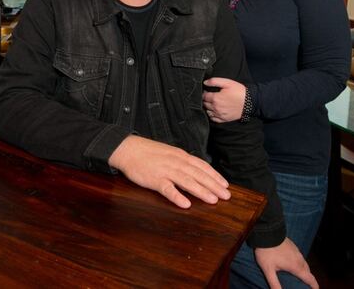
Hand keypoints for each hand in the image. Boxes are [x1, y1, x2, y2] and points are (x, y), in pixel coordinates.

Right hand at [108, 135, 230, 208]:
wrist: (127, 149)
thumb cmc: (147, 152)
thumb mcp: (169, 152)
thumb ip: (182, 161)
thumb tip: (195, 170)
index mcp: (180, 156)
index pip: (202, 166)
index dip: (214, 175)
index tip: (225, 185)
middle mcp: (176, 162)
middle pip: (198, 175)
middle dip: (214, 185)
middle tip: (226, 196)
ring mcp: (165, 171)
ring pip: (187, 181)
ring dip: (201, 191)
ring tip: (213, 200)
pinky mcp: (154, 179)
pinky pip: (167, 189)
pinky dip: (177, 196)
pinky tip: (186, 204)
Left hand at [202, 77, 244, 122]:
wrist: (250, 102)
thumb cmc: (239, 91)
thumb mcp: (227, 82)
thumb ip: (214, 81)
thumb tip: (205, 82)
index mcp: (215, 98)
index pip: (204, 96)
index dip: (204, 93)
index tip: (207, 91)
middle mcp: (215, 108)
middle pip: (205, 104)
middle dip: (206, 100)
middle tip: (210, 96)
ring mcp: (219, 114)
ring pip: (208, 111)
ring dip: (208, 107)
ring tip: (212, 103)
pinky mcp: (223, 119)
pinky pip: (213, 118)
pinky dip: (212, 115)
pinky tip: (215, 111)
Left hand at [255, 237, 318, 288]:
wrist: (267, 232)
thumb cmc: (267, 252)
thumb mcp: (268, 270)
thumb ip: (274, 283)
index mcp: (296, 267)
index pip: (310, 279)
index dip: (315, 286)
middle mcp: (299, 259)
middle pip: (308, 272)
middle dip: (308, 279)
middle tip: (305, 285)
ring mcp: (297, 251)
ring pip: (304, 264)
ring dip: (304, 271)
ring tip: (299, 276)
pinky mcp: (293, 246)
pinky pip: (300, 258)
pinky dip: (300, 264)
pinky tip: (293, 264)